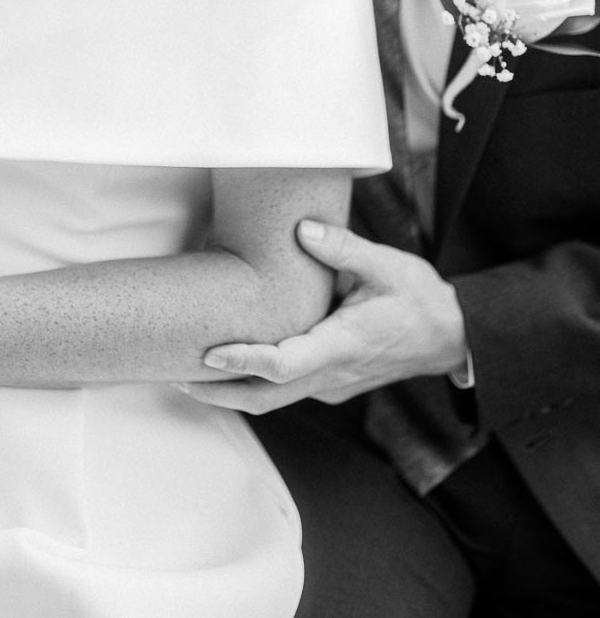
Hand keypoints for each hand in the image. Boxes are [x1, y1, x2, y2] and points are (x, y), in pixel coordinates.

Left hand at [181, 219, 467, 413]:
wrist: (454, 337)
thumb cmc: (421, 300)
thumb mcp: (387, 265)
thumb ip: (343, 248)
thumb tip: (302, 228)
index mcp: (340, 346)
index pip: (281, 364)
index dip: (241, 360)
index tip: (207, 353)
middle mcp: (331, 375)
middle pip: (264, 397)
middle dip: (217, 392)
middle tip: (173, 375)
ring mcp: (331, 385)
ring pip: (273, 400)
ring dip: (231, 392)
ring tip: (189, 374)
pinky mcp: (332, 384)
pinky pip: (286, 392)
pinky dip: (254, 385)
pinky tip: (233, 366)